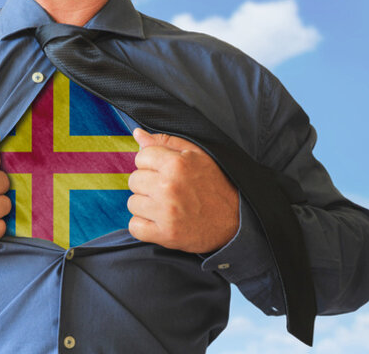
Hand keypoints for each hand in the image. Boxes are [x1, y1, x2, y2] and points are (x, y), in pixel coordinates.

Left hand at [127, 128, 238, 253]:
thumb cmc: (216, 185)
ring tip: (166, 206)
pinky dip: (144, 226)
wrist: (237, 221)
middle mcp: (169, 186)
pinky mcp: (165, 234)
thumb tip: (137, 134)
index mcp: (177, 164)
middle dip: (147, 185)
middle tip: (168, 191)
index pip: (140, 157)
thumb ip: (166, 142)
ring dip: (145, 206)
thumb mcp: (197, 156)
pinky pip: (134, 227)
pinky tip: (160, 222)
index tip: (165, 172)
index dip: (151, 164)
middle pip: (134, 180)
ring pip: (132, 203)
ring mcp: (166, 212)